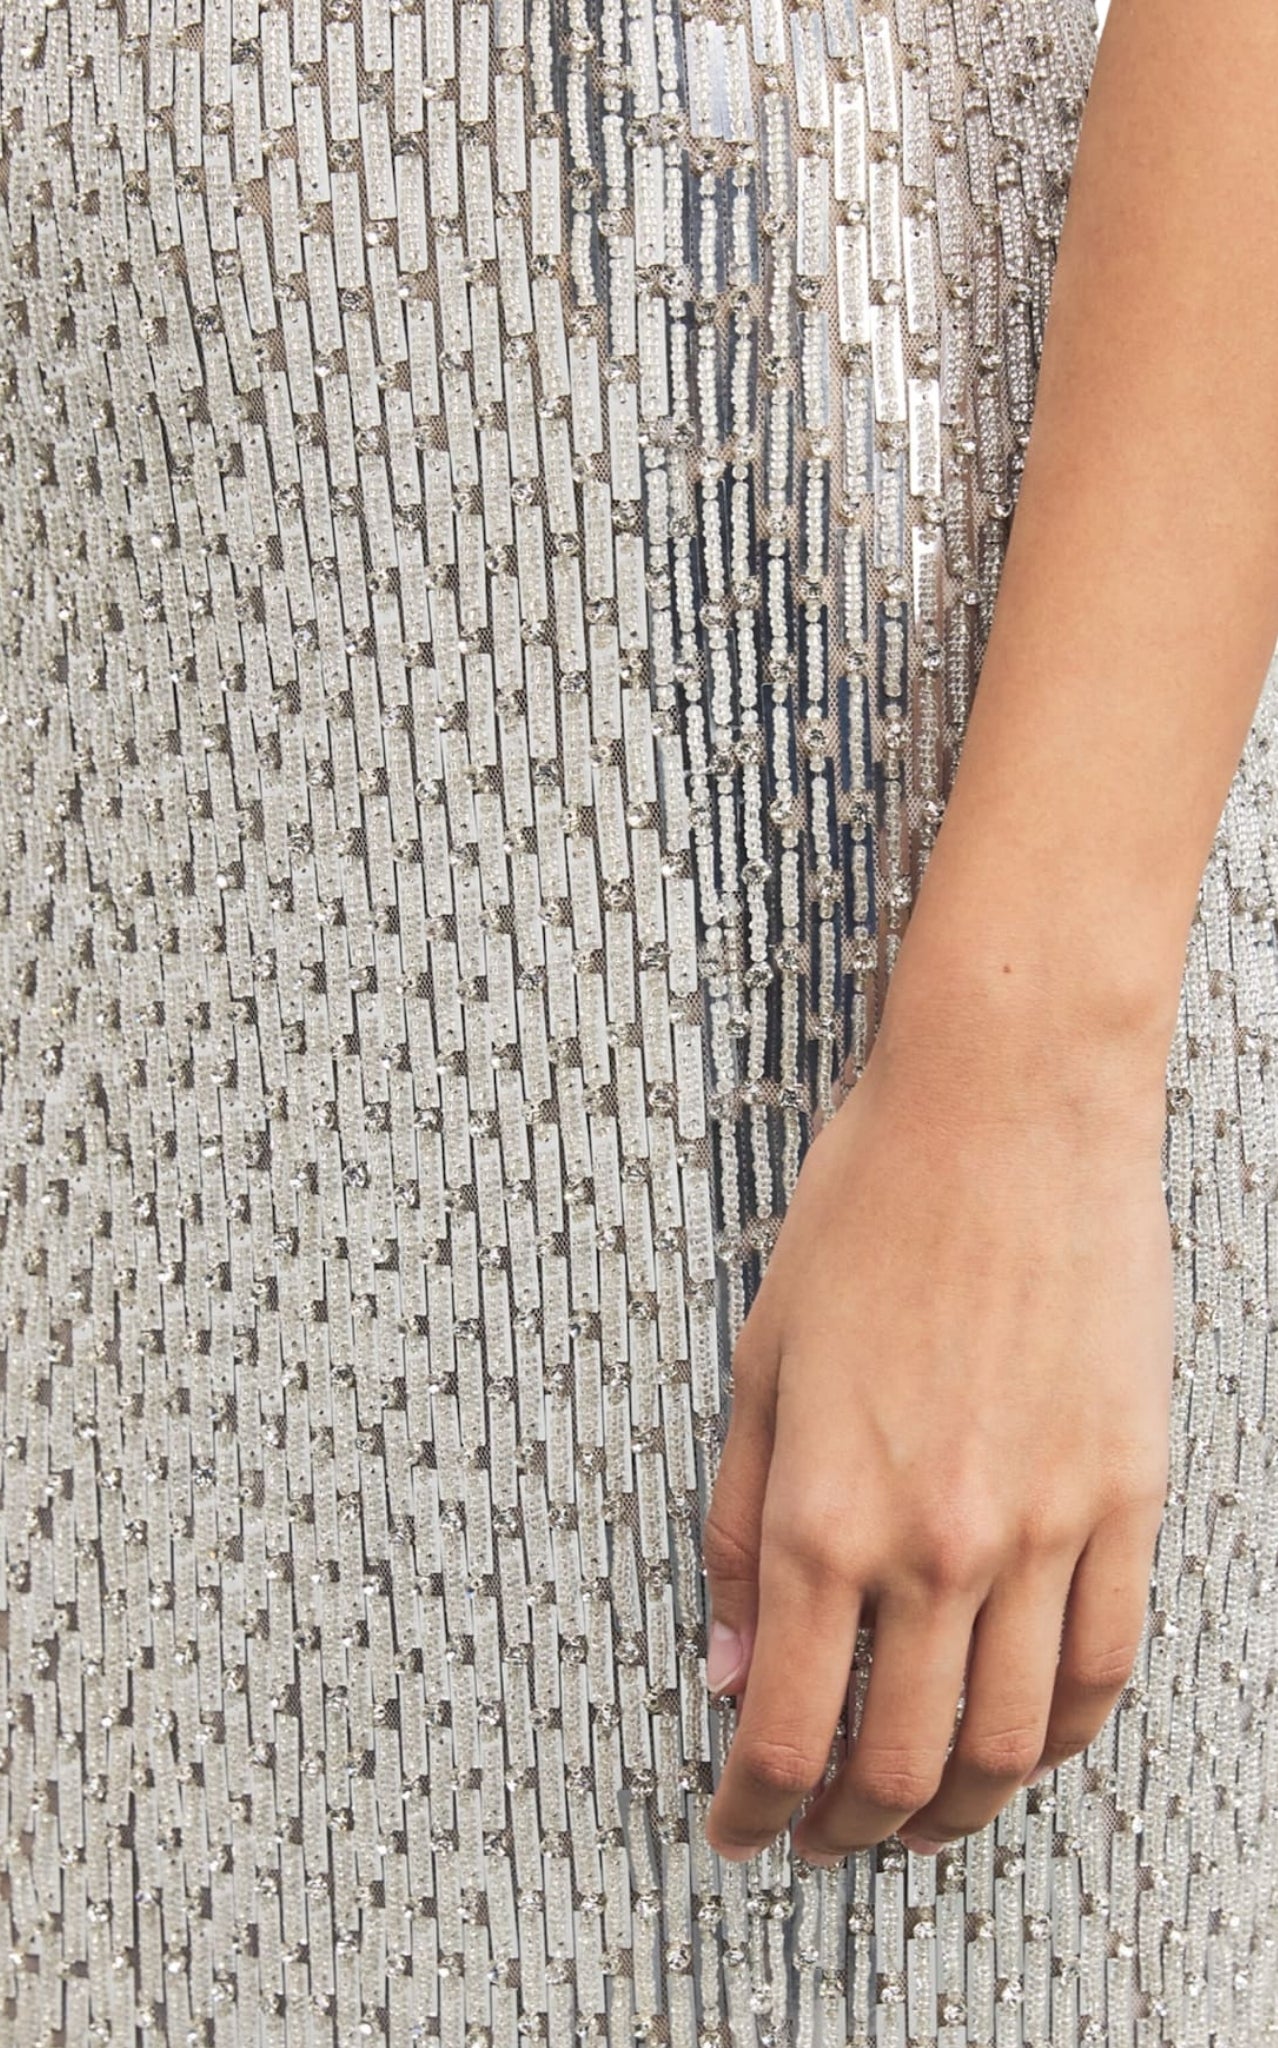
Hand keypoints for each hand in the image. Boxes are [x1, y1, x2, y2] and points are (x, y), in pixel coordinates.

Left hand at [700, 1009, 1173, 1863]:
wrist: (1007, 1113)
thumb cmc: (870, 1211)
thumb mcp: (760, 1366)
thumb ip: (743, 1531)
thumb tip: (728, 1662)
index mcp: (827, 1514)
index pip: (787, 1730)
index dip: (753, 1812)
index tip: (738, 1833)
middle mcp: (937, 1545)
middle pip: (900, 1764)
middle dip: (847, 1829)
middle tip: (820, 1836)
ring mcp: (1046, 1529)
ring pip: (1014, 1742)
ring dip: (959, 1807)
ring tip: (918, 1813)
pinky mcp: (1127, 1496)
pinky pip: (1106, 1662)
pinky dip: (1063, 1732)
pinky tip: (1026, 1737)